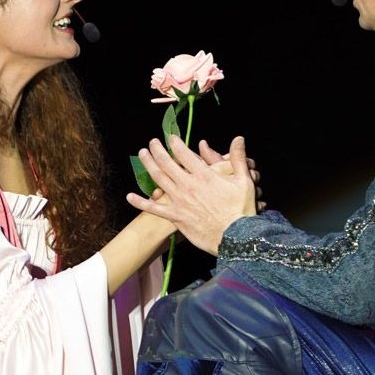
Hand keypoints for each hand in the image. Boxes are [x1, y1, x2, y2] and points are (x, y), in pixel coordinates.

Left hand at [126, 135, 255, 255]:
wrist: (236, 237)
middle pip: (167, 163)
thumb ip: (238, 158)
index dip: (175, 143)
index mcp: (204, 175)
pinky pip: (155, 209)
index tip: (170, 137)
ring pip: (159, 179)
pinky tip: (130, 196)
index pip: (185, 154)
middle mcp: (188, 185)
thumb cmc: (241, 209)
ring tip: (142, 155)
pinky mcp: (176, 217)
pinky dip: (141, 202)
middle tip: (152, 142)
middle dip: (157, 150)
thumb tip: (238, 138)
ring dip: (148, 165)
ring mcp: (180, 201)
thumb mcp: (244, 181)